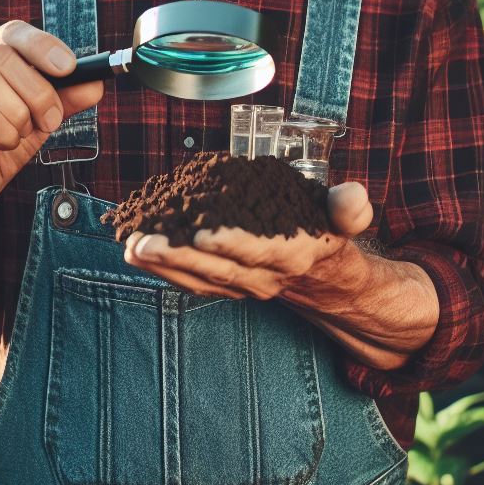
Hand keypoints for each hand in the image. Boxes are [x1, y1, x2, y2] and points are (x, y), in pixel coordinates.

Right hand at [0, 20, 103, 217]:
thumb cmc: (3, 140)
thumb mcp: (43, 114)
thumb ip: (67, 96)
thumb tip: (96, 82)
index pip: (13, 31)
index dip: (42, 46)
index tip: (69, 68)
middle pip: (1, 56)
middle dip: (38, 92)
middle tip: (51, 119)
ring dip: (18, 113)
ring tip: (21, 133)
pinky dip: (4, 134)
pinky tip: (1, 144)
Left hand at [123, 180, 373, 299]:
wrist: (328, 280)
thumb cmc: (327, 233)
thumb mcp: (345, 216)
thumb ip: (350, 207)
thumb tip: (354, 197)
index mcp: (294, 255)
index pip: (259, 250)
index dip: (230, 242)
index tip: (200, 230)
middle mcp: (266, 277)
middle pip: (216, 268)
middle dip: (177, 255)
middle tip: (141, 241)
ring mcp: (243, 286)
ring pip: (197, 278)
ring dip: (161, 264)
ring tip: (129, 245)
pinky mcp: (227, 287)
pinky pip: (191, 280)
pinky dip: (163, 268)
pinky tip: (137, 251)